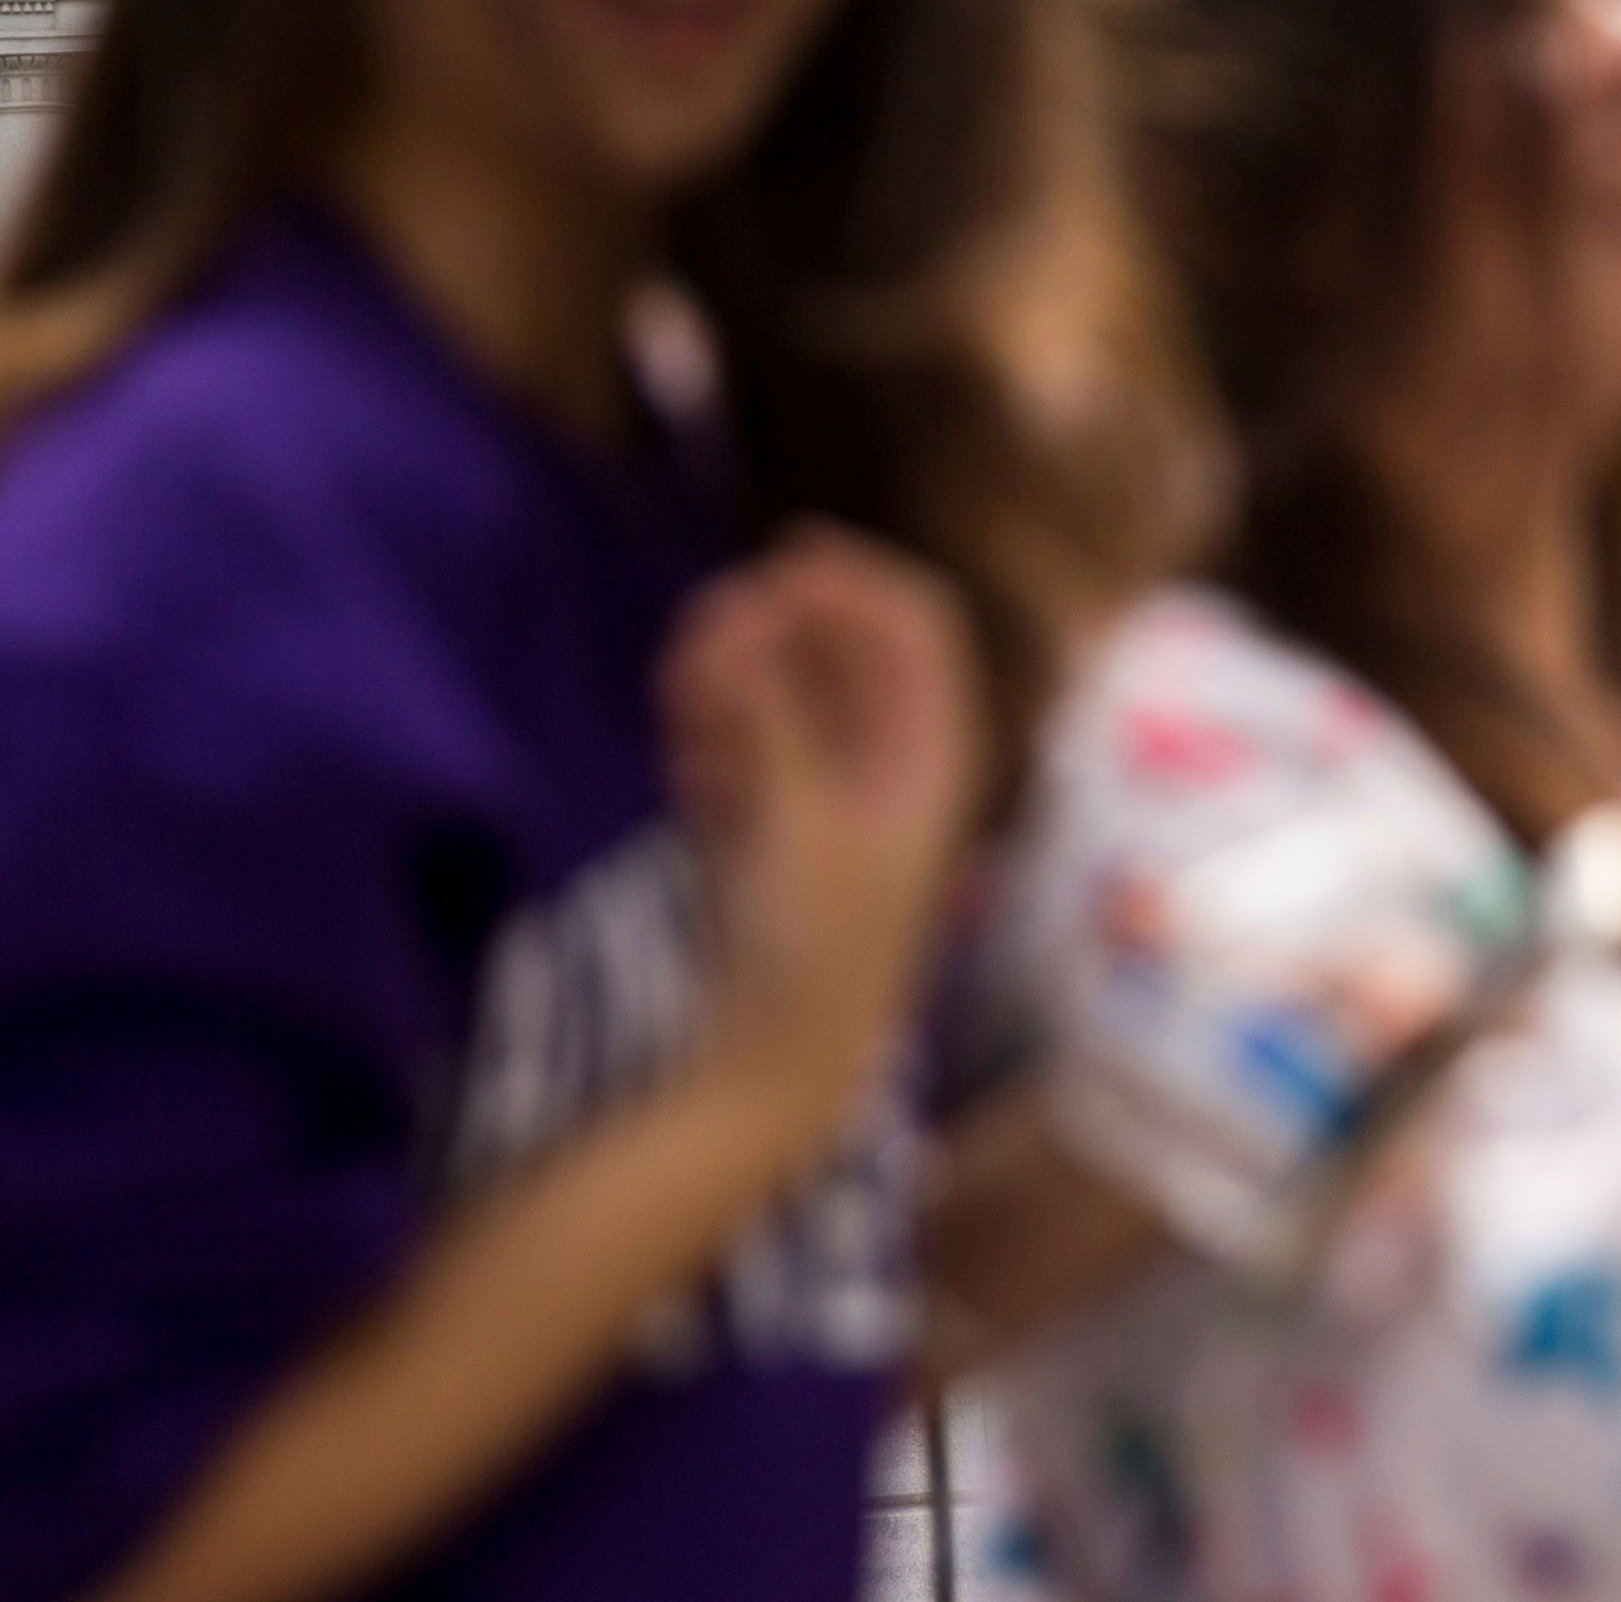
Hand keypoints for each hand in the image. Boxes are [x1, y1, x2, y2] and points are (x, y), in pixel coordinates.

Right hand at [661, 522, 985, 1138]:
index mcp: (934, 746)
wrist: (777, 1052)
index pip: (914, 619)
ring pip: (783, 684)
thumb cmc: (813, 937)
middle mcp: (893, 752)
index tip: (773, 567)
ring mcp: (833, 779)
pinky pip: (749, 732)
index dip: (850, 579)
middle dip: (768, 629)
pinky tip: (688, 770)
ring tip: (686, 725)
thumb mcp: (796, 812)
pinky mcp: (777, 809)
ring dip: (730, 679)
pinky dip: (715, 731)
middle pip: (837, 640)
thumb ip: (767, 706)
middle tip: (697, 653)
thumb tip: (736, 608)